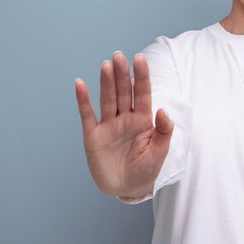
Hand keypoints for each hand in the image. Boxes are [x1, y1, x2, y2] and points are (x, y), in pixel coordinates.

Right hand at [75, 51, 172, 197]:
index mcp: (143, 119)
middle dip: (122, 74)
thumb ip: (164, 132)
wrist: (126, 188)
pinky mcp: (93, 135)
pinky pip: (87, 115)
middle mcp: (125, 118)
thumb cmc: (146, 169)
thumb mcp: (159, 153)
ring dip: (106, 82)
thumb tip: (163, 110)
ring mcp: (108, 125)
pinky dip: (83, 100)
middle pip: (123, 91)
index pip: (142, 93)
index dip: (141, 76)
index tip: (139, 58)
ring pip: (107, 99)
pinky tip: (80, 84)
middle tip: (119, 55)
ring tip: (107, 65)